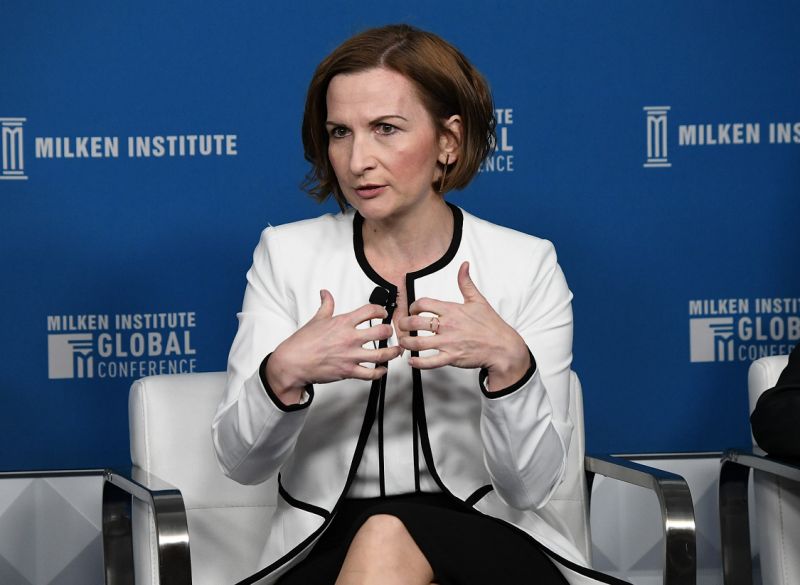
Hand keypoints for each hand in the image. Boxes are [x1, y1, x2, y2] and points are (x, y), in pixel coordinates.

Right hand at [266, 290, 402, 403]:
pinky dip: (380, 372)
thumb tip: (325, 293)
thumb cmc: (303, 343)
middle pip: (381, 331)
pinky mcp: (348, 371)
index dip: (380, 310)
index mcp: (343, 323)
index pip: (370, 311)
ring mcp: (350, 356)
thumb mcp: (316, 319)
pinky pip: (371, 373)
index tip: (383, 313)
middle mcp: (350, 338)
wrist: (293, 362)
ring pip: (381, 354)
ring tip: (396, 350)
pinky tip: (382, 369)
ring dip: (392, 352)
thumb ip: (326, 305)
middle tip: (391, 331)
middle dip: (390, 331)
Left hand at [397, 262, 529, 390]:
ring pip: (418, 342)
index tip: (412, 311)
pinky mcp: (451, 358)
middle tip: (402, 326)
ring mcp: (448, 343)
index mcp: (452, 310)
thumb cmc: (491, 326)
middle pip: (415, 322)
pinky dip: (417, 362)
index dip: (413, 306)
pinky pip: (429, 362)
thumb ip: (466, 283)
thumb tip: (464, 265)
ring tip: (404, 342)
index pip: (423, 303)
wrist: (503, 347)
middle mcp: (447, 325)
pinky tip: (412, 360)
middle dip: (403, 324)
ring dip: (406, 342)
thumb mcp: (478, 300)